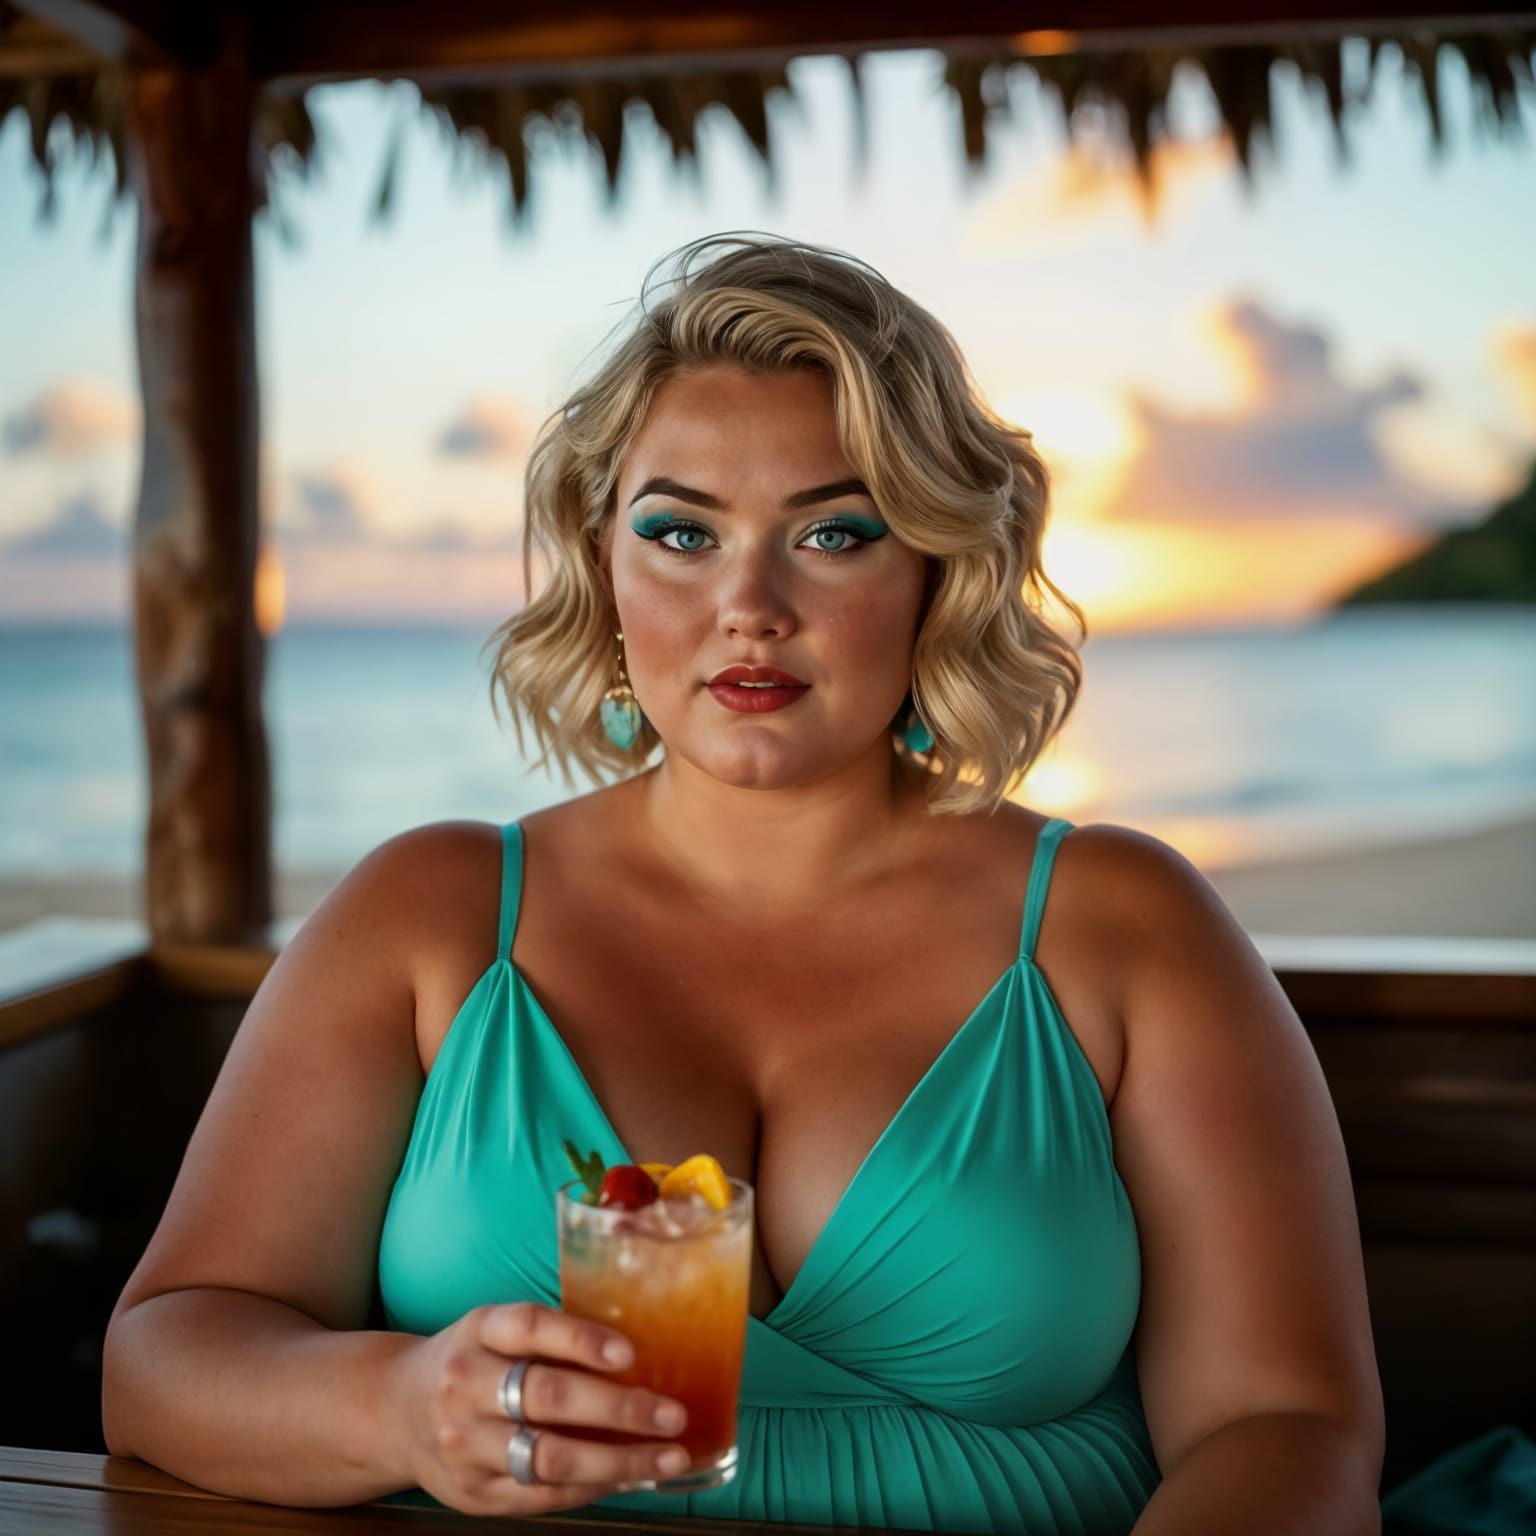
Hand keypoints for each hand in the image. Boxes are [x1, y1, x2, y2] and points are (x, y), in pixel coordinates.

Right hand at [388, 1301, 690, 1515]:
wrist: (392, 1411)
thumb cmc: (470, 1360)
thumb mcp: (495, 1330)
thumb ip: (552, 1337)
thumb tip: (643, 1351)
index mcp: (479, 1330)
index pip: (531, 1327)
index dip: (581, 1339)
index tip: (630, 1353)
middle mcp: (466, 1385)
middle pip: (548, 1397)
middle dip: (620, 1409)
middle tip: (673, 1414)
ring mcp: (465, 1444)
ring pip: (549, 1456)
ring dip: (619, 1461)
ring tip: (668, 1457)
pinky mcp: (472, 1492)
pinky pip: (541, 1495)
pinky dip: (592, 1488)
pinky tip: (629, 1479)